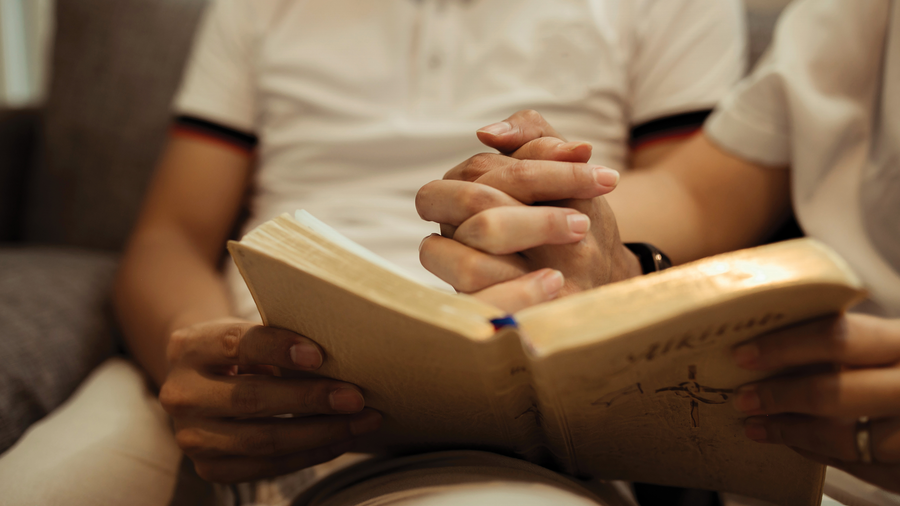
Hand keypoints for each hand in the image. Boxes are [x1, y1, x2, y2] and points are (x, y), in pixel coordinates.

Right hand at [160, 318, 381, 482]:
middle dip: (311, 399)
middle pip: (252, 399)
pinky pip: (267, 467)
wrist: (197, 380)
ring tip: (362, 421)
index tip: (319, 354)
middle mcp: (181, 395)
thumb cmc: (237, 349)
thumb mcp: (246, 331)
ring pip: (263, 440)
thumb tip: (341, 354)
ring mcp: (191, 437)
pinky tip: (341, 440)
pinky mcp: (209, 468)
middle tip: (356, 397)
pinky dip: (310, 454)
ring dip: (321, 433)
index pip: (236, 345)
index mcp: (189, 348)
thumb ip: (277, 341)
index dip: (278, 348)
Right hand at [416, 110, 640, 311]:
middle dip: (537, 208)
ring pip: (471, 263)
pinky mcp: (478, 313)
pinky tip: (554, 284)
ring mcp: (458, 277)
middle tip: (584, 220)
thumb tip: (489, 133)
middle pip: (475, 203)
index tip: (599, 178)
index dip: (540, 168)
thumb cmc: (573, 218)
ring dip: (530, 240)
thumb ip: (535, 139)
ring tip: (578, 237)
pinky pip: (483, 306)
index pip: (481, 167)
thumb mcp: (562, 173)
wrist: (596, 276)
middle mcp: (449, 233)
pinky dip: (519, 293)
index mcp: (458, 193)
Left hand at [732, 314, 899, 492]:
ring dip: (792, 432)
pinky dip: (820, 455)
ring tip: (758, 425)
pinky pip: (860, 467)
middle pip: (835, 392)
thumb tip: (773, 334)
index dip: (785, 346)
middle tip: (743, 398)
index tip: (743, 353)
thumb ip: (855, 341)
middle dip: (780, 396)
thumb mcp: (895, 346)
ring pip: (843, 437)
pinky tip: (796, 443)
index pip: (840, 336)